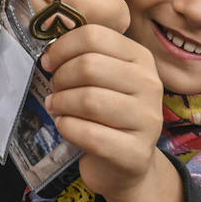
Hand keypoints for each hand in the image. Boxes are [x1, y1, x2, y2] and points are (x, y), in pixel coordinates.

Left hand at [42, 23, 165, 197]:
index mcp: (141, 58)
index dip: (63, 47)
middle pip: (90, 66)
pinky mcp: (136, 152)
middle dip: (61, 78)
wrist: (127, 165)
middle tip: (54, 90)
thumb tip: (50, 49)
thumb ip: (85, 57)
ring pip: (89, 99)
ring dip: (61, 103)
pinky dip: (68, 127)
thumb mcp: (103, 78)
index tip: (49, 62)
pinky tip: (64, 126)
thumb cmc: (108, 114)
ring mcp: (148, 120)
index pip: (95, 36)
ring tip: (56, 107)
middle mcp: (150, 84)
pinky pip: (90, 134)